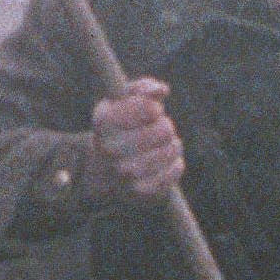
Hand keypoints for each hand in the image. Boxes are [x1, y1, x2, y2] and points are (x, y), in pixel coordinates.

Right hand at [82, 77, 182, 201]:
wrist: (106, 169)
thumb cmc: (122, 127)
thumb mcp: (125, 102)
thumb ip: (143, 88)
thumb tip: (162, 91)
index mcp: (104, 121)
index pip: (150, 107)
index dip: (155, 108)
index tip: (149, 113)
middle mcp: (109, 148)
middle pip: (165, 128)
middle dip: (165, 126)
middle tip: (156, 132)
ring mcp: (123, 172)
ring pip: (172, 149)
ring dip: (172, 145)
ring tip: (162, 146)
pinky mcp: (140, 191)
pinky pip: (174, 170)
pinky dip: (176, 164)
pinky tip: (166, 163)